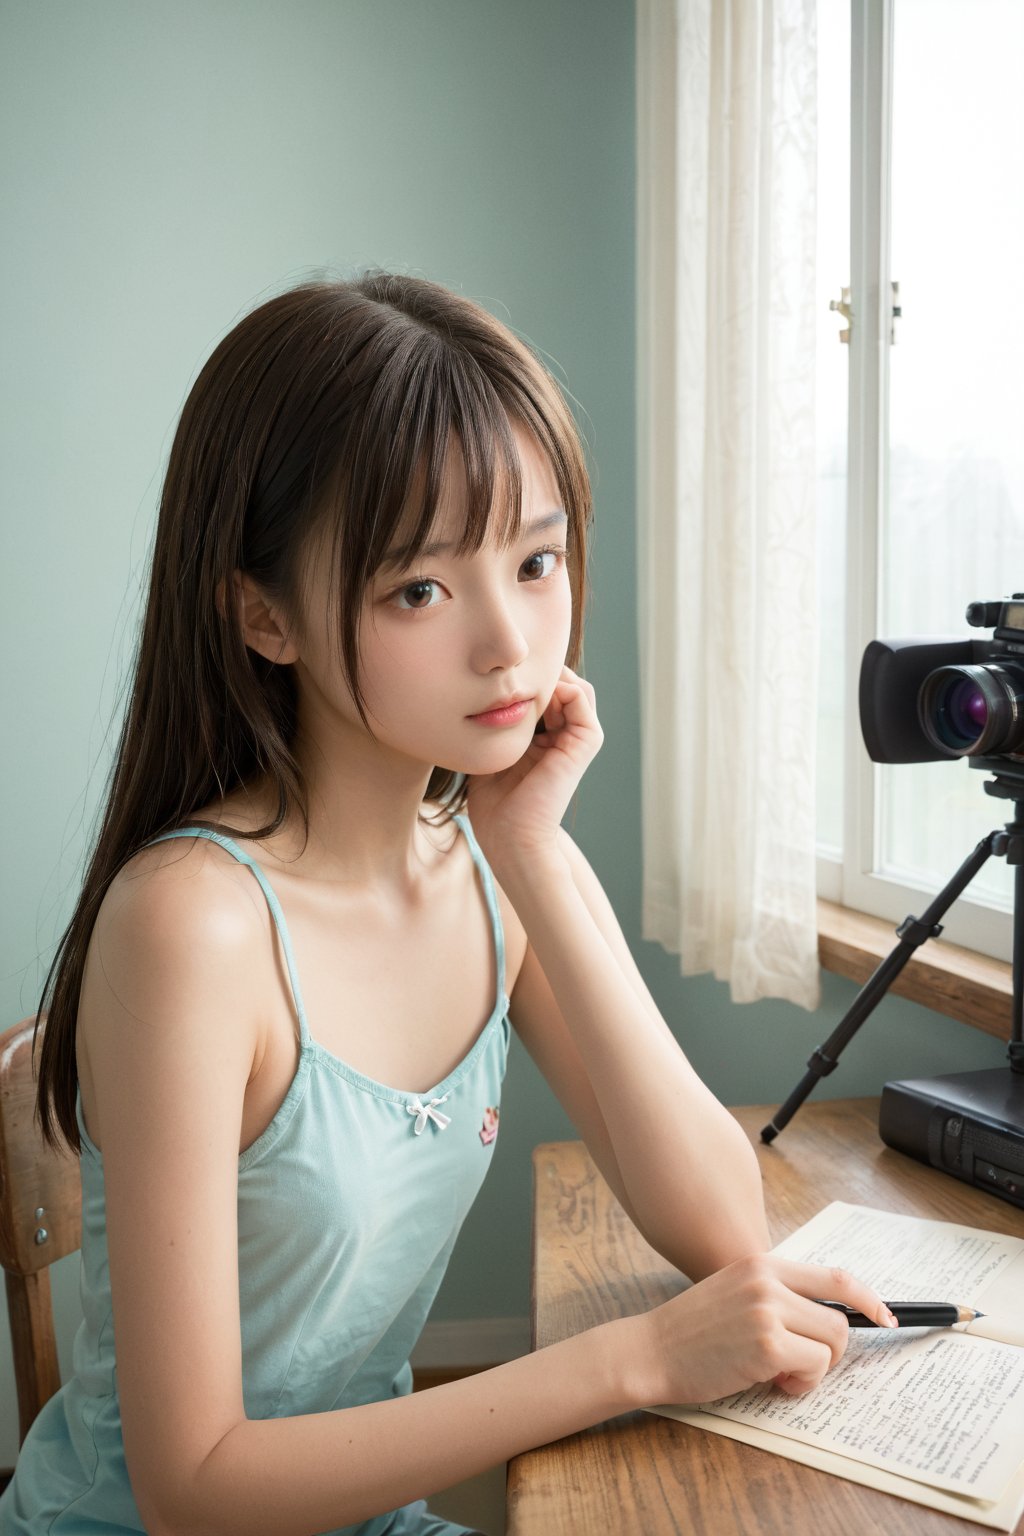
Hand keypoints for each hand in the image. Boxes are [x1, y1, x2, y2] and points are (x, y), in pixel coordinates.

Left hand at [466, 665, 602, 874]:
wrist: (511, 840)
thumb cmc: (494, 807)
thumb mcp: (488, 755)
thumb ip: (491, 727)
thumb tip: (475, 694)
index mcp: (544, 742)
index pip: (542, 696)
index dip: (521, 680)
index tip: (493, 676)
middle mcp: (563, 738)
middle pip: (560, 687)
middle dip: (537, 673)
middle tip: (506, 671)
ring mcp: (576, 740)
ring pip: (574, 686)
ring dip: (550, 676)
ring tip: (520, 680)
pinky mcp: (583, 744)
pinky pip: (581, 697)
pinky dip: (561, 685)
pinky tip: (532, 694)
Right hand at [639, 1254, 896, 1405]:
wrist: (652, 1350)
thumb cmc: (694, 1332)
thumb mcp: (736, 1293)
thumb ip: (777, 1296)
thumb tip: (829, 1319)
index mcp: (763, 1264)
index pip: (835, 1275)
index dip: (868, 1298)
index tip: (885, 1316)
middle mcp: (768, 1280)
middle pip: (839, 1319)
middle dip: (829, 1352)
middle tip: (797, 1366)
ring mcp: (767, 1310)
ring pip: (832, 1344)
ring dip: (814, 1370)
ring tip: (777, 1374)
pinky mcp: (766, 1344)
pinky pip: (815, 1367)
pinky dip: (801, 1384)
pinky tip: (769, 1382)